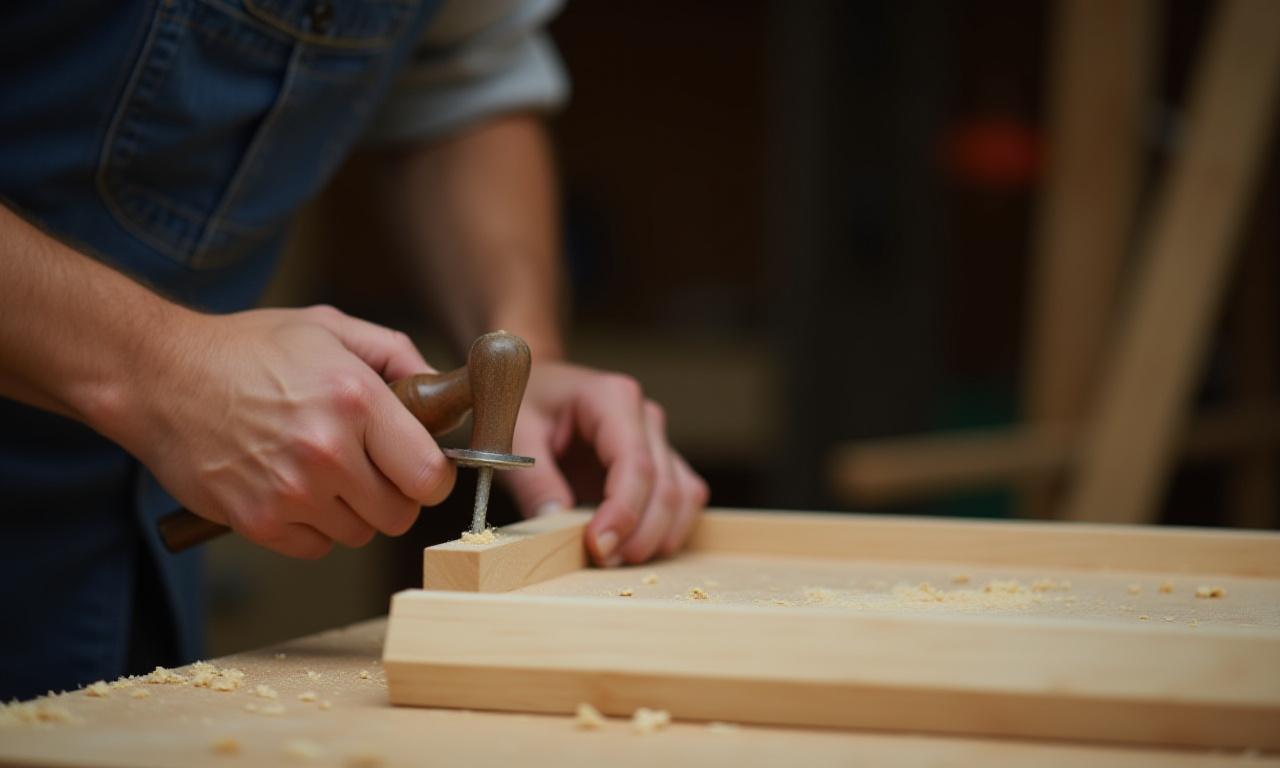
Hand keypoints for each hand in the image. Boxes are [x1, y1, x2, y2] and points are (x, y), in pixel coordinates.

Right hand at [108, 305, 454, 557]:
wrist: (160, 378)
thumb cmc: (248, 350)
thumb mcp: (330, 327)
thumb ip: (396, 353)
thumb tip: (441, 388)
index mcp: (355, 399)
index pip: (430, 476)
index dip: (434, 476)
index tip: (422, 466)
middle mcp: (327, 451)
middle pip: (401, 514)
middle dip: (396, 494)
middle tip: (373, 468)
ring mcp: (291, 493)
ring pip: (360, 534)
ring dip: (353, 511)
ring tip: (324, 471)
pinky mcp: (259, 522)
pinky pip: (317, 547)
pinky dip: (314, 527)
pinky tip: (294, 488)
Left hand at [502, 362, 708, 565]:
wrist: (535, 391)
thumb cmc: (524, 405)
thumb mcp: (514, 436)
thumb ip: (534, 478)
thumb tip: (554, 521)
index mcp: (613, 398)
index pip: (635, 463)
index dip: (623, 512)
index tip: (597, 546)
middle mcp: (646, 418)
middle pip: (665, 487)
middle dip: (639, 534)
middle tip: (601, 562)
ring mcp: (659, 440)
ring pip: (683, 497)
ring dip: (657, 536)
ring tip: (615, 558)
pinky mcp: (662, 463)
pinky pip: (685, 499)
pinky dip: (668, 529)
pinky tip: (634, 546)